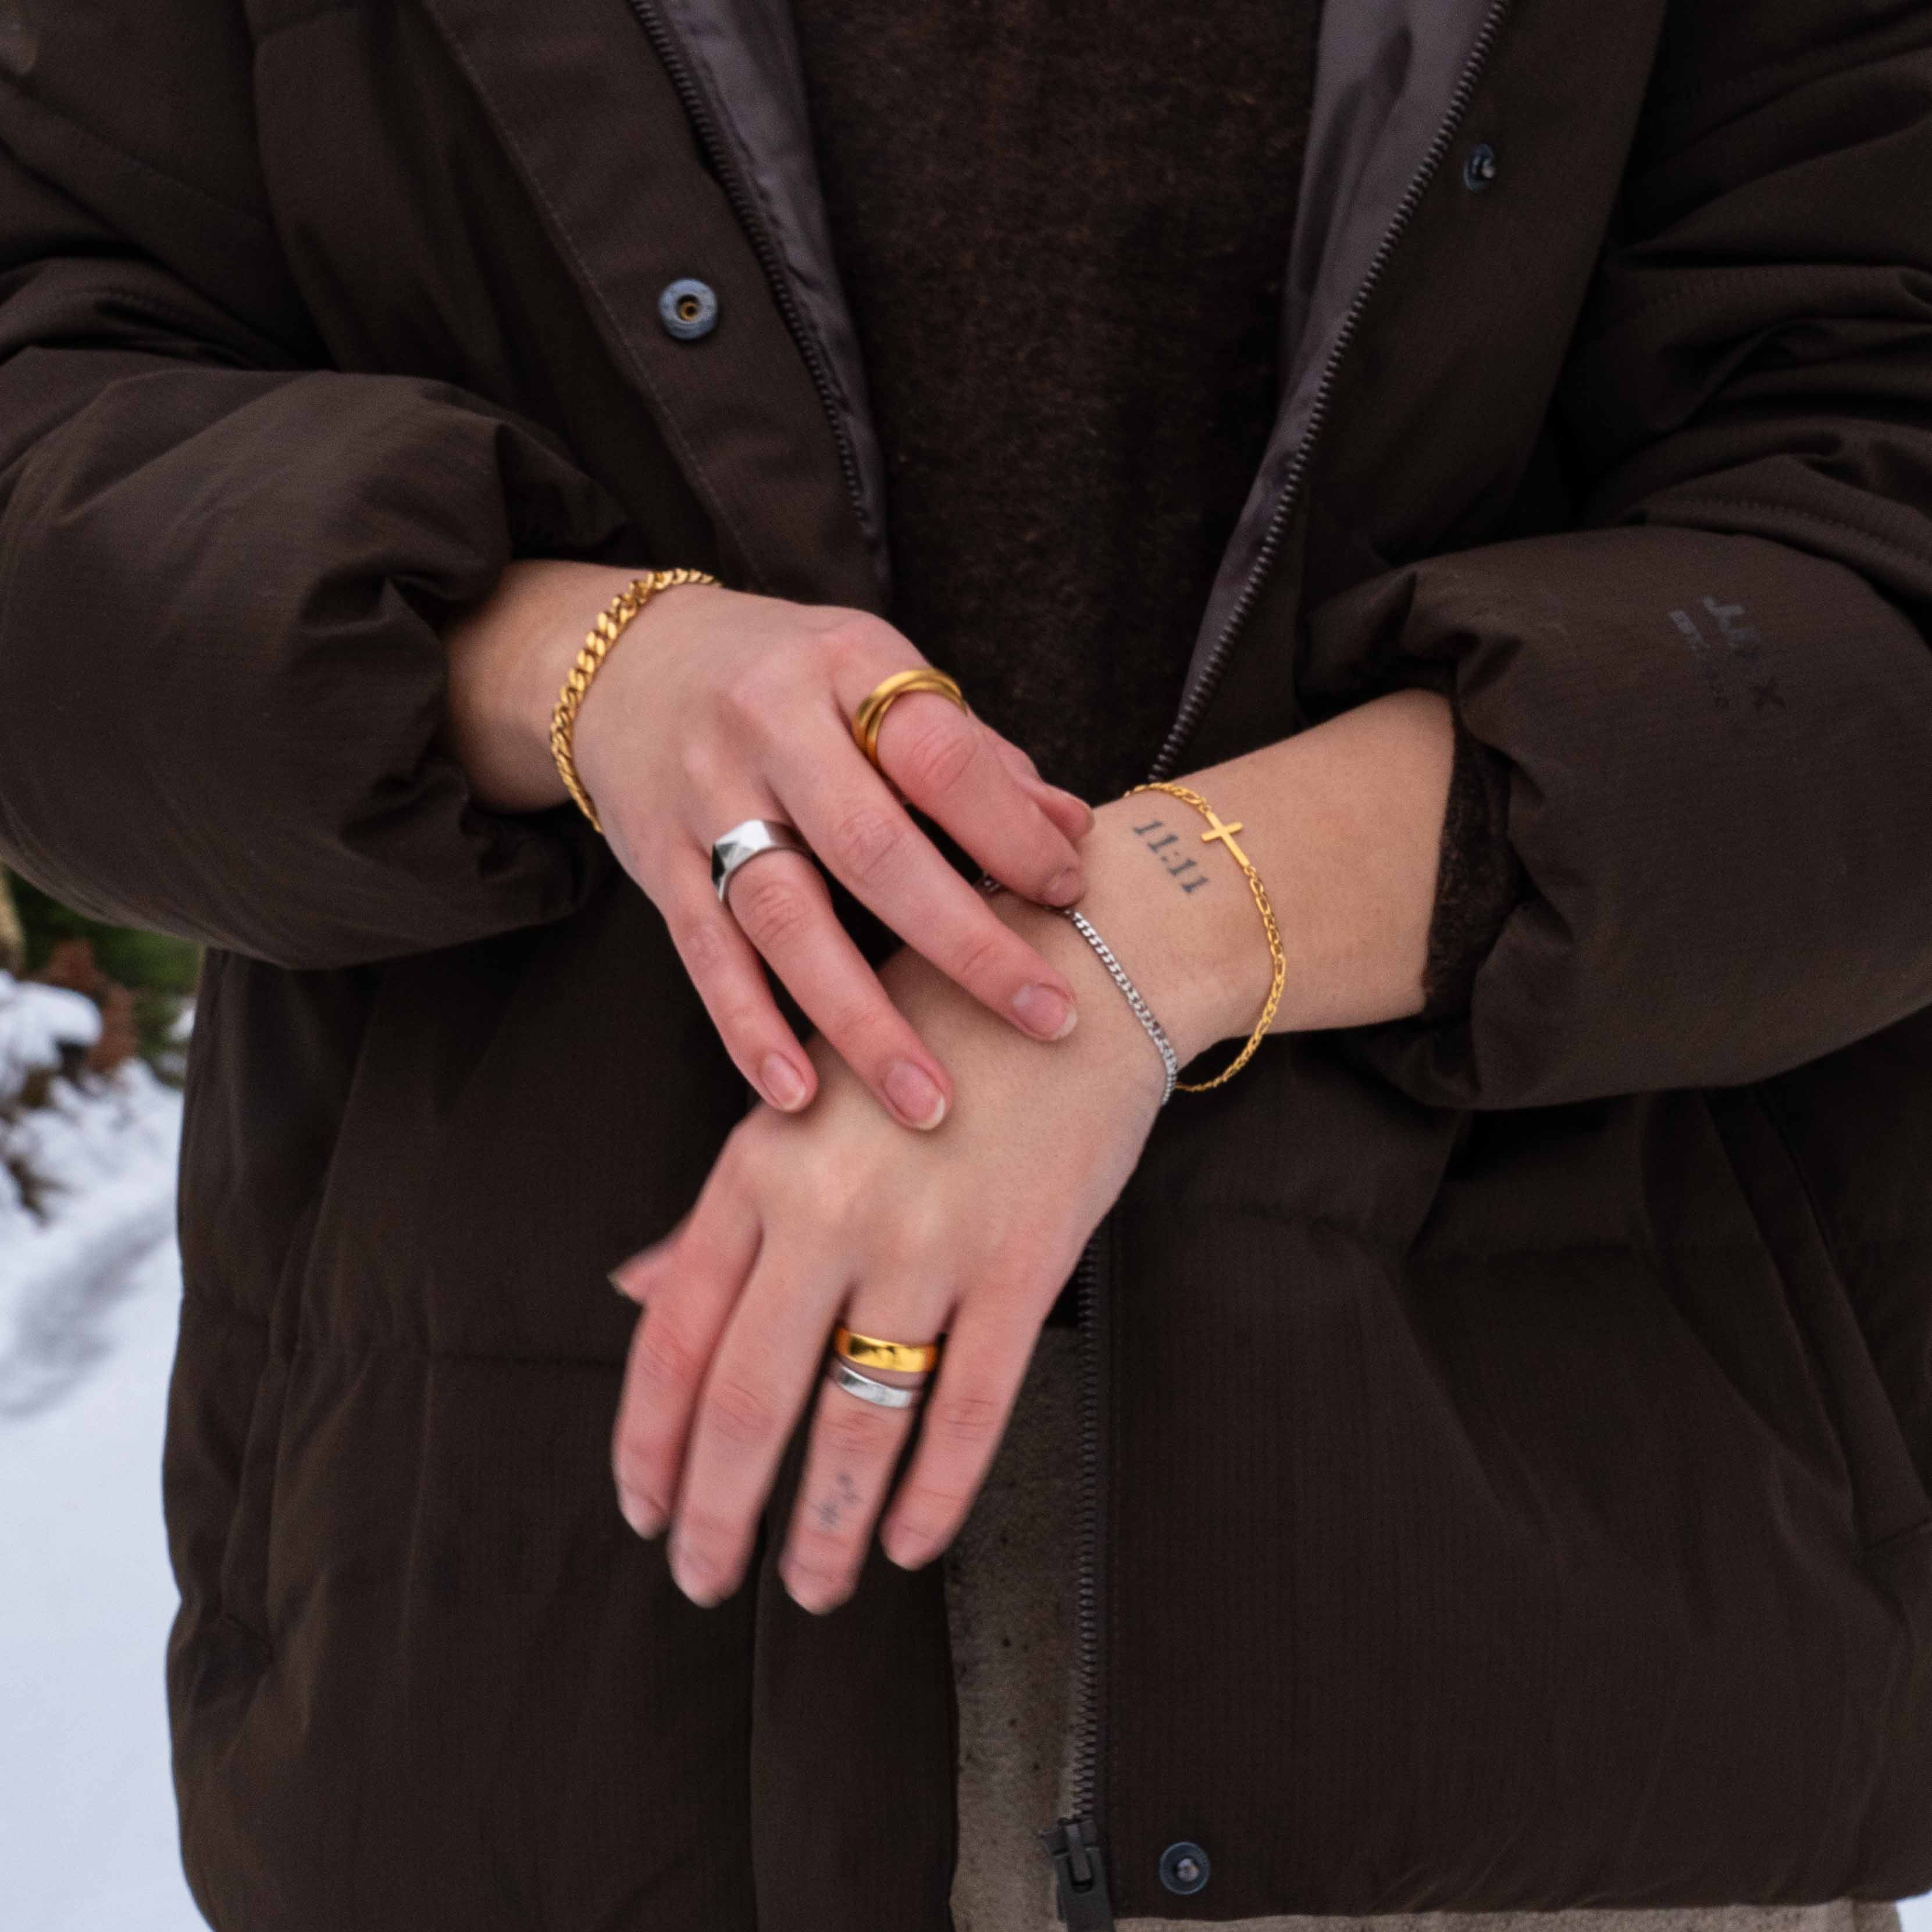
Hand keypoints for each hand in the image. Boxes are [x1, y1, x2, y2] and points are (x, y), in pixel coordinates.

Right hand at [440, 560, 1094, 1129]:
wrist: (625, 663)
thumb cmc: (788, 679)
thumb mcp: (877, 676)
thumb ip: (971, 754)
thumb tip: (1074, 830)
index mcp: (845, 665)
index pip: (938, 753)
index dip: (1009, 828)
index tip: (1069, 895)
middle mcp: (769, 727)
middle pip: (872, 848)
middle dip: (967, 945)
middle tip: (1047, 1018)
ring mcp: (705, 797)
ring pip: (787, 918)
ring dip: (861, 1021)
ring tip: (927, 1101)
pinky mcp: (659, 864)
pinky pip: (707, 957)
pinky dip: (752, 1029)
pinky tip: (799, 1094)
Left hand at [604, 881, 1192, 1609]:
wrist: (1075, 979)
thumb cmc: (929, 1034)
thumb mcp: (801, 1101)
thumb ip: (721, 1211)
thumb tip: (634, 1294)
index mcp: (758, 1168)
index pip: (674, 1338)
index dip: (647, 1443)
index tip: (642, 1508)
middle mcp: (829, 1211)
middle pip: (748, 1400)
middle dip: (716, 1513)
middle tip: (704, 1581)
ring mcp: (929, 1242)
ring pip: (856, 1422)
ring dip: (822, 1527)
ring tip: (809, 1588)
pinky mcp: (1022, 1264)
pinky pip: (970, 1407)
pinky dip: (935, 1492)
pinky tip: (908, 1541)